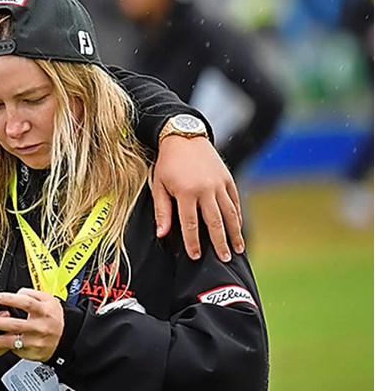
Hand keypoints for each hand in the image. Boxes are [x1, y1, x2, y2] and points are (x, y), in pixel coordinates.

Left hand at [0, 289, 62, 362]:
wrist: (67, 338)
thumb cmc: (54, 316)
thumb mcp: (48, 299)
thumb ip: (31, 293)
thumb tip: (15, 293)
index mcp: (44, 311)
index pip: (26, 303)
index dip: (10, 299)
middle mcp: (39, 327)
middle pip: (14, 324)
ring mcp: (34, 342)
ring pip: (9, 341)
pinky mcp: (29, 352)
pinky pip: (11, 349)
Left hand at [152, 135, 242, 260]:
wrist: (183, 137)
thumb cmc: (167, 164)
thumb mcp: (159, 185)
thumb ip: (162, 211)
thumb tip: (162, 234)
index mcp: (186, 192)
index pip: (191, 224)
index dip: (193, 243)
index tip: (195, 257)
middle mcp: (205, 189)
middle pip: (215, 223)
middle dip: (220, 243)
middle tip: (225, 260)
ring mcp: (219, 184)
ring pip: (229, 213)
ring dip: (234, 233)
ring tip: (238, 249)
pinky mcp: (227, 178)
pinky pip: (234, 201)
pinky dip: (237, 216)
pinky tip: (237, 228)